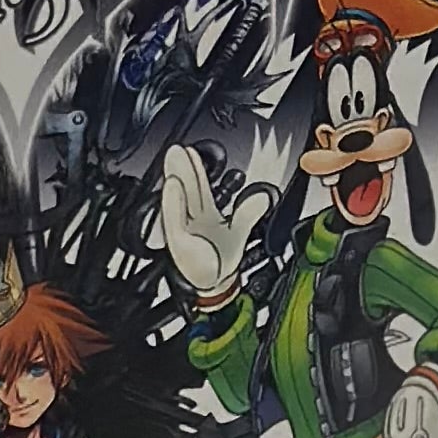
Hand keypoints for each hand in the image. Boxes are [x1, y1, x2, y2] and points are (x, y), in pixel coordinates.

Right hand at [161, 143, 266, 302]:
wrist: (214, 288)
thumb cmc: (221, 261)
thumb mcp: (239, 233)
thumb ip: (248, 213)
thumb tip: (263, 197)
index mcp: (205, 214)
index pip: (200, 186)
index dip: (195, 168)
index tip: (189, 151)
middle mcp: (192, 220)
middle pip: (187, 190)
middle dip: (182, 169)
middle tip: (175, 150)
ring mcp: (185, 231)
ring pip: (179, 203)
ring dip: (177, 184)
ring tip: (174, 166)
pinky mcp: (180, 244)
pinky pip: (175, 222)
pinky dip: (174, 206)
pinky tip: (173, 189)